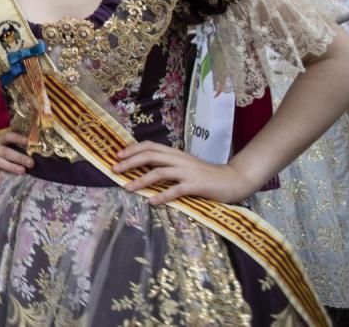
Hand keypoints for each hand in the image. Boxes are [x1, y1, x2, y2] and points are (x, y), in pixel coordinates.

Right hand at [0, 131, 33, 180]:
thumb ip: (10, 151)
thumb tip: (30, 158)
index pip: (8, 137)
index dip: (18, 138)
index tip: (29, 141)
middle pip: (6, 152)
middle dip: (19, 157)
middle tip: (31, 163)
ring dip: (10, 166)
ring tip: (22, 171)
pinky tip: (0, 179)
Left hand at [114, 141, 254, 204]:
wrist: (234, 180)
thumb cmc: (206, 176)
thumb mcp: (185, 166)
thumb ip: (168, 165)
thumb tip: (145, 170)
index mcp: (176, 154)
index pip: (150, 146)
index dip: (133, 149)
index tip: (117, 155)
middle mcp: (179, 160)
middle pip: (150, 156)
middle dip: (130, 162)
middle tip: (114, 170)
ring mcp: (188, 172)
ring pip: (160, 172)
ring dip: (141, 180)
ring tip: (127, 188)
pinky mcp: (196, 185)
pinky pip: (176, 190)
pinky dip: (162, 195)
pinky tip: (151, 201)